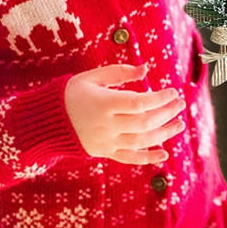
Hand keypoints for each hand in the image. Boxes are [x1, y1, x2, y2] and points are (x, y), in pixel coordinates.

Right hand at [64, 64, 185, 164]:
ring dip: (164, 133)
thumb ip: (120, 72)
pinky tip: (164, 154)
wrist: (46, 122)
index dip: (159, 98)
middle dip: (166, 113)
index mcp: (104, 104)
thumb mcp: (92, 77)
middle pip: (144, 122)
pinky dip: (148, 157)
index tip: (172, 91)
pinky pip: (129, 158)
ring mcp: (106, 142)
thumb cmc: (71, 93)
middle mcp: (107, 126)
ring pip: (141, 141)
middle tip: (180, 104)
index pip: (139, 103)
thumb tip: (146, 69)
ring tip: (179, 123)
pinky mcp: (104, 152)